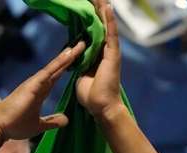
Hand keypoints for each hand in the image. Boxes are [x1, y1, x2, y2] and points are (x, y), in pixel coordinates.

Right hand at [0, 41, 85, 140]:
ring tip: (79, 45)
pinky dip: (58, 63)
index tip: (79, 59)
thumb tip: (66, 120)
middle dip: (70, 57)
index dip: (67, 67)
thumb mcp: (39, 125)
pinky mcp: (32, 85)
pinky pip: (48, 72)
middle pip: (58, 68)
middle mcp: (38, 84)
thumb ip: (52, 121)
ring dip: (67, 56)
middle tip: (83, 44)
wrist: (0, 126)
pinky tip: (68, 55)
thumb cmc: (16, 125)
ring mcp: (35, 83)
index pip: (57, 76)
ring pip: (54, 67)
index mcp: (40, 92)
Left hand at [75, 0, 124, 120]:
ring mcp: (110, 52)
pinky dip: (109, 20)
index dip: (89, 19)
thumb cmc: (91, 96)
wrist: (101, 107)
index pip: (93, 32)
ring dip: (103, 10)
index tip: (85, 6)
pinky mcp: (113, 55)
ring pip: (107, 25)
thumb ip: (80, 64)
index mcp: (97, 55)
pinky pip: (111, 34)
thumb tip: (73, 59)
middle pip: (101, 25)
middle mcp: (105, 51)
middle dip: (97, 10)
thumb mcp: (81, 75)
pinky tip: (107, 7)